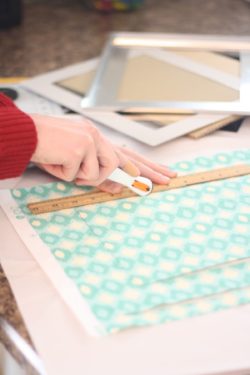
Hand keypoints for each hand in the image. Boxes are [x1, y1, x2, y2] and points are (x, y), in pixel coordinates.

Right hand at [30, 114, 175, 192]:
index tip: (161, 171)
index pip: (128, 155)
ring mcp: (90, 142)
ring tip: (66, 169)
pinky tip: (57, 162)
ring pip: (101, 172)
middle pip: (130, 158)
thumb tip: (117, 189)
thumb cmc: (50, 148)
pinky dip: (66, 174)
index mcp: (98, 141)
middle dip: (151, 171)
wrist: (27, 134)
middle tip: (170, 178)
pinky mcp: (80, 149)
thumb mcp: (76, 166)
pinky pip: (80, 175)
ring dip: (84, 178)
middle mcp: (98, 138)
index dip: (146, 165)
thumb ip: (97, 176)